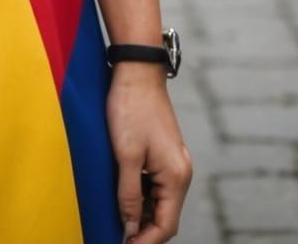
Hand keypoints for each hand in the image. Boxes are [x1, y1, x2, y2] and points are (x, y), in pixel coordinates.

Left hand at [107, 63, 193, 241]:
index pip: (166, 224)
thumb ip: (128, 194)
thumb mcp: (125, 154)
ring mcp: (173, 162)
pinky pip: (155, 185)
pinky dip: (141, 196)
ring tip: (117, 222)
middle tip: (118, 237)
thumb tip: (129, 227)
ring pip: (159, 201)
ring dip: (141, 214)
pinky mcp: (164, 153)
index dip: (145, 241)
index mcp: (176, 175)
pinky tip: (123, 198)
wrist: (137, 70)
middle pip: (165, 216)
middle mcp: (180, 172)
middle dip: (144, 231)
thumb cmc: (130, 108)